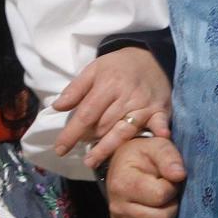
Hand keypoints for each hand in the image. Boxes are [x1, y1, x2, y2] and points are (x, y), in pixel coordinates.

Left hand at [52, 46, 172, 167]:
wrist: (151, 57)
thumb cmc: (119, 66)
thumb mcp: (94, 69)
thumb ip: (76, 89)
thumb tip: (57, 107)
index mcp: (108, 84)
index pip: (86, 114)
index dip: (72, 133)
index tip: (60, 149)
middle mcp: (126, 96)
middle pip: (104, 126)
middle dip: (89, 139)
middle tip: (80, 149)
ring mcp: (144, 104)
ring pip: (124, 130)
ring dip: (108, 147)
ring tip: (92, 160)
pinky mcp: (160, 110)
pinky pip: (159, 122)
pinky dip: (160, 129)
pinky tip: (160, 137)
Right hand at [105, 136, 185, 217]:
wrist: (122, 166)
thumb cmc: (142, 156)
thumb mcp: (156, 146)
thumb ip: (168, 157)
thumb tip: (179, 175)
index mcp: (123, 184)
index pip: (161, 195)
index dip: (171, 187)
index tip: (168, 179)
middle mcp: (118, 208)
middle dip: (172, 207)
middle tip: (169, 195)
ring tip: (162, 205)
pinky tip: (158, 216)